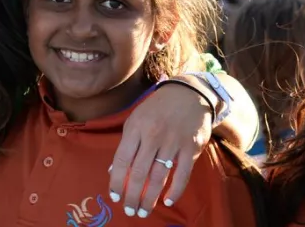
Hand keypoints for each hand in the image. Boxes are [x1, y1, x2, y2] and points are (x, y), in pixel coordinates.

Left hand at [108, 83, 211, 217]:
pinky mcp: (191, 148)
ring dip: (150, 198)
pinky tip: (168, 201)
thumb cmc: (156, 108)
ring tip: (143, 211)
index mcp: (135, 128)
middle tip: (129, 211)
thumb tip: (114, 170)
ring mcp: (172, 142)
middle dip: (132, 195)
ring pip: (159, 176)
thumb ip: (126, 144)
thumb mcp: (135, 120)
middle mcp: (152, 136)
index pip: (122, 159)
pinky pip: (182, 174)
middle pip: (139, 172)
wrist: (188, 94)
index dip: (117, 180)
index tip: (114, 196)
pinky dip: (175, 190)